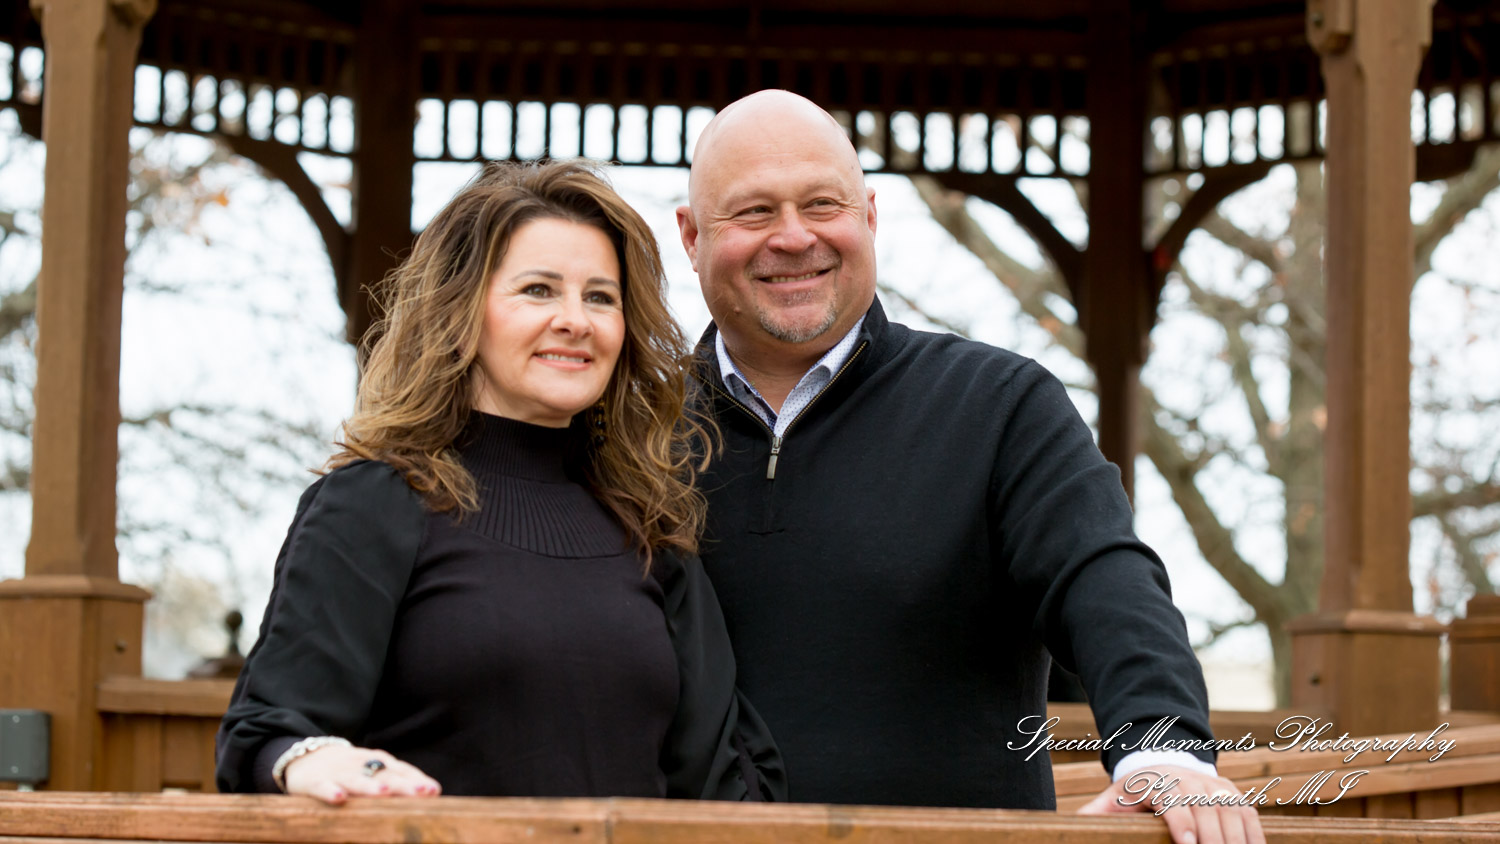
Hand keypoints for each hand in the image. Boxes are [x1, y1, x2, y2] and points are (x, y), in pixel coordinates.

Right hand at [283, 745, 441, 804]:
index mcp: (376, 762)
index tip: (434, 790)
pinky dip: (330, 791)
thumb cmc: (348, 770)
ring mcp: (338, 772)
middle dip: (403, 784)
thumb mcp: (372, 771)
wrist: (303, 756)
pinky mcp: (315, 781)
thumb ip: (397, 781)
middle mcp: (360, 765)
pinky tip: (339, 798)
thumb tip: (431, 793)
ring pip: (356, 779)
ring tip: (384, 793)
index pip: (401, 770)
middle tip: (422, 793)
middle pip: (384, 775)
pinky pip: (323, 787)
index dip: (417, 779)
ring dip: (370, 786)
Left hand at [1078, 764, 1263, 843]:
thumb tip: (1077, 825)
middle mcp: (1191, 781)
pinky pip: (1249, 815)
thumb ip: (1098, 813)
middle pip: (1208, 811)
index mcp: (1160, 783)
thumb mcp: (1116, 798)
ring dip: (1237, 841)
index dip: (1182, 824)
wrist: (1164, 765)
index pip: (1174, 803)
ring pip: (1232, 813)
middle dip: (1214, 841)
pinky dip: (1254, 837)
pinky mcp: (1234, 794)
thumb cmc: (1136, 792)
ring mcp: (1215, 786)